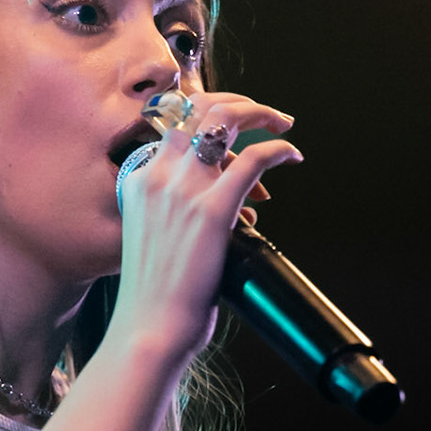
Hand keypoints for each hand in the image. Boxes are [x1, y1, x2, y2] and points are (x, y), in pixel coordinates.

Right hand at [109, 91, 298, 362]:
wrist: (148, 328)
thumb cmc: (156, 296)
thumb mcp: (152, 237)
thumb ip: (177, 210)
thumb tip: (229, 204)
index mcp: (139, 180)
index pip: (172, 123)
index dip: (207, 116)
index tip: (233, 127)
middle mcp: (158, 175)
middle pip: (197, 108)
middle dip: (238, 102)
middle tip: (266, 114)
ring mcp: (183, 189)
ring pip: (224, 120)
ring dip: (261, 113)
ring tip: (283, 124)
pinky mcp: (212, 209)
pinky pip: (253, 159)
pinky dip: (278, 150)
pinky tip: (292, 156)